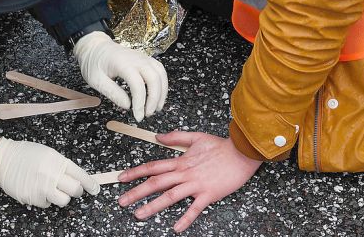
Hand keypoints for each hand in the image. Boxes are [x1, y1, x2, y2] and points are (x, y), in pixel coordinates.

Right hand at [0, 137, 99, 207]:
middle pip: (75, 190)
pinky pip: (47, 204)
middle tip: (72, 189)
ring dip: (61, 196)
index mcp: (57, 161)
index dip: (90, 184)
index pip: (80, 175)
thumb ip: (62, 165)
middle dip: (76, 191)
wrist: (3, 159)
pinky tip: (37, 189)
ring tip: (51, 189)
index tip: (95, 189)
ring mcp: (42, 188)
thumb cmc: (25, 154)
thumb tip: (77, 178)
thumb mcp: (47, 153)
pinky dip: (44, 199)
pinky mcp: (33, 198)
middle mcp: (51, 174)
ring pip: (64, 200)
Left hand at [73, 31, 166, 120]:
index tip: (138, 116)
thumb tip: (128, 106)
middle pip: (154, 78)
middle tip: (148, 114)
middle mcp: (136, 58)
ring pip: (160, 73)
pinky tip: (157, 95)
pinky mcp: (145, 59)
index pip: (137, 84)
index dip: (140, 102)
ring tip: (156, 107)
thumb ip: (112, 92)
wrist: (94, 46)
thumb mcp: (95, 80)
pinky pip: (159, 70)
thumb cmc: (93, 62)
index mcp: (122, 63)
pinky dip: (162, 84)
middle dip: (154, 98)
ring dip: (162, 92)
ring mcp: (142, 57)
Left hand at [117, 132, 261, 232]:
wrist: (242, 153)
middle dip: (136, 192)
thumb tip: (158, 137)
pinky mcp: (209, 194)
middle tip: (122, 201)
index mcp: (180, 161)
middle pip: (155, 183)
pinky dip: (185, 219)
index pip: (152, 167)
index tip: (121, 178)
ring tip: (139, 214)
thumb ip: (175, 136)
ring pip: (170, 196)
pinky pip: (195, 209)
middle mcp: (184, 173)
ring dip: (153, 206)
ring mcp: (195, 185)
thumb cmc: (221, 146)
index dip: (135, 172)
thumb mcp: (196, 137)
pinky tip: (175, 228)